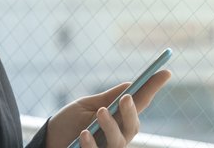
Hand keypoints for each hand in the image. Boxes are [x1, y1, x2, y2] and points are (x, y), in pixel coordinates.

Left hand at [45, 69, 170, 147]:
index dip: (153, 88)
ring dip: (111, 126)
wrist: (47, 140)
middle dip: (132, 112)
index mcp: (117, 118)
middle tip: (125, 98)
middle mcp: (116, 136)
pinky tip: (84, 134)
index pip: (140, 103)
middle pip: (132, 127)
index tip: (165, 72)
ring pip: (119, 142)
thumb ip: (108, 99)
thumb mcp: (87, 106)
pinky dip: (92, 144)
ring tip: (100, 113)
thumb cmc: (68, 123)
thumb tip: (132, 84)